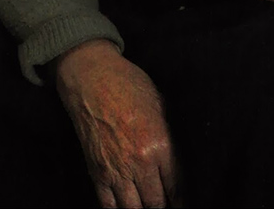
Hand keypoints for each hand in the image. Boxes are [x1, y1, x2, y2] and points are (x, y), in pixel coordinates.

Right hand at [55, 39, 180, 207]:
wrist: (91, 77)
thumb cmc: (127, 84)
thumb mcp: (160, 103)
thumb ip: (169, 133)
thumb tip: (178, 155)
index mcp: (160, 145)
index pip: (177, 186)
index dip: (181, 199)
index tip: (182, 202)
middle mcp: (139, 163)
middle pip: (156, 204)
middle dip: (163, 206)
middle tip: (165, 204)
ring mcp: (116, 170)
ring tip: (147, 205)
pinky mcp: (97, 172)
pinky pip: (108, 205)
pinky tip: (126, 206)